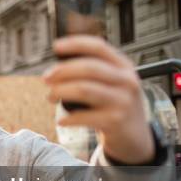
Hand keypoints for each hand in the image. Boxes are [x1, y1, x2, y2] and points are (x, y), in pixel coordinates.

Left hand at [43, 35, 154, 163]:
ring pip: (83, 89)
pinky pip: (84, 116)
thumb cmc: (116, 106)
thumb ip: (95, 72)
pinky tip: (61, 120)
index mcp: (124, 67)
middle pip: (88, 68)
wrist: (135, 136)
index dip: (76, 43)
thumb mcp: (114, 83)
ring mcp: (122, 101)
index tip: (56, 46)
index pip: (99, 47)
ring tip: (49, 96)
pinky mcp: (115, 121)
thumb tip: (57, 67)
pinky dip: (68, 118)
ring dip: (60, 91)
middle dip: (62, 71)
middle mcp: (126, 81)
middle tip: (45, 79)